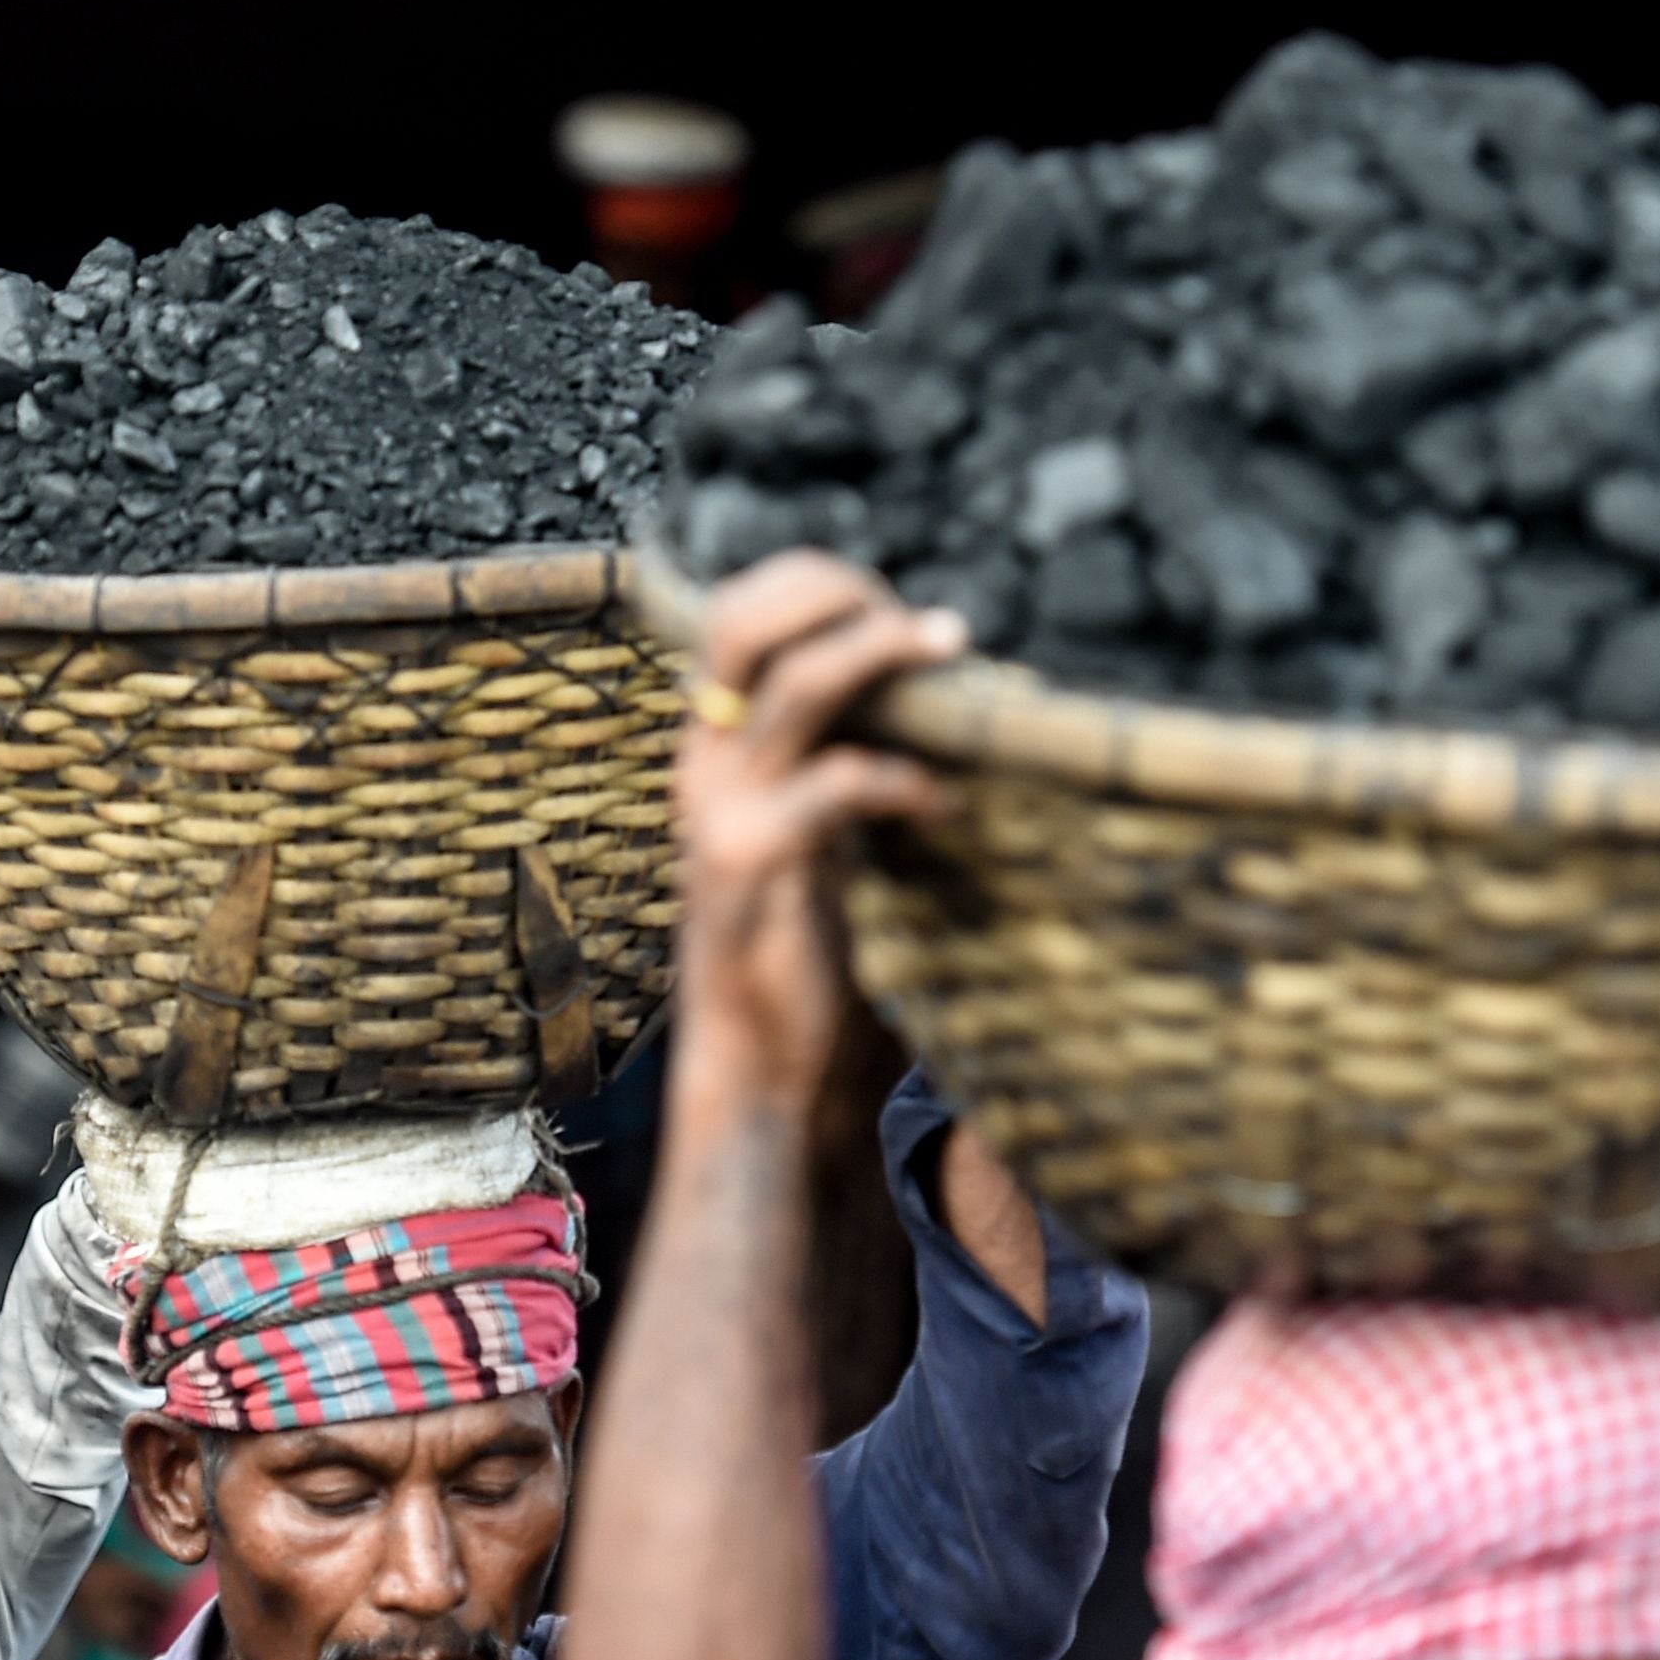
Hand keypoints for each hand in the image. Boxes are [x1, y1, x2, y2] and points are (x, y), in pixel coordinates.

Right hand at [670, 550, 966, 1114]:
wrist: (765, 1069)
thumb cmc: (809, 952)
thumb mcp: (825, 834)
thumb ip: (849, 758)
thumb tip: (946, 690)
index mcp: (715, 747)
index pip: (741, 615)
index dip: (822, 590)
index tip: (905, 616)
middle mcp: (705, 764)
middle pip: (744, 619)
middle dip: (838, 594)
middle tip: (927, 624)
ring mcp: (722, 811)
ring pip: (797, 683)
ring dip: (884, 651)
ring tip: (954, 647)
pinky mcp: (756, 864)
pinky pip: (839, 783)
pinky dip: (905, 778)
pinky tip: (945, 808)